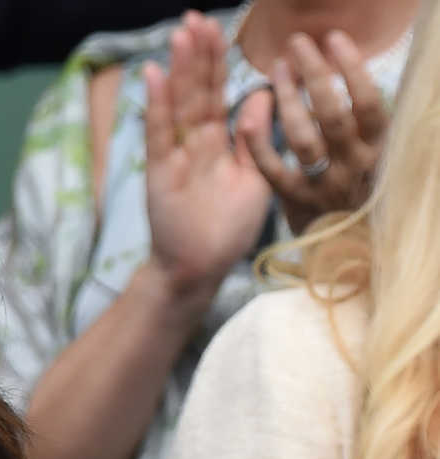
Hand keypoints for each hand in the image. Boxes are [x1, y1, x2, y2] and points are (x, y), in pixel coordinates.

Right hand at [144, 11, 272, 301]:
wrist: (200, 270)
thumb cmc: (229, 230)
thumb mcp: (256, 179)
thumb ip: (256, 137)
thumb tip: (265, 93)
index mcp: (219, 143)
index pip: (219, 93)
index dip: (219, 62)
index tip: (219, 29)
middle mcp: (196, 143)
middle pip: (197, 91)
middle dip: (197, 56)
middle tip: (195, 19)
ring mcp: (176, 156)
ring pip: (179, 105)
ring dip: (179, 70)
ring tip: (181, 34)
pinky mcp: (160, 173)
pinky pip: (159, 134)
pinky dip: (156, 106)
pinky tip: (154, 76)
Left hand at [237, 31, 388, 234]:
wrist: (346, 250)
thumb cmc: (355, 192)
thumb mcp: (367, 155)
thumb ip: (357, 123)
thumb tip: (336, 77)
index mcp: (377, 150)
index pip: (369, 103)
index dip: (352, 69)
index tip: (334, 42)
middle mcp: (353, 167)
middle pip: (334, 114)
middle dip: (315, 74)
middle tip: (298, 45)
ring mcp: (324, 186)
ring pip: (304, 138)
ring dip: (288, 99)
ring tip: (279, 71)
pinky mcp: (295, 202)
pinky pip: (273, 170)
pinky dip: (259, 143)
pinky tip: (247, 120)